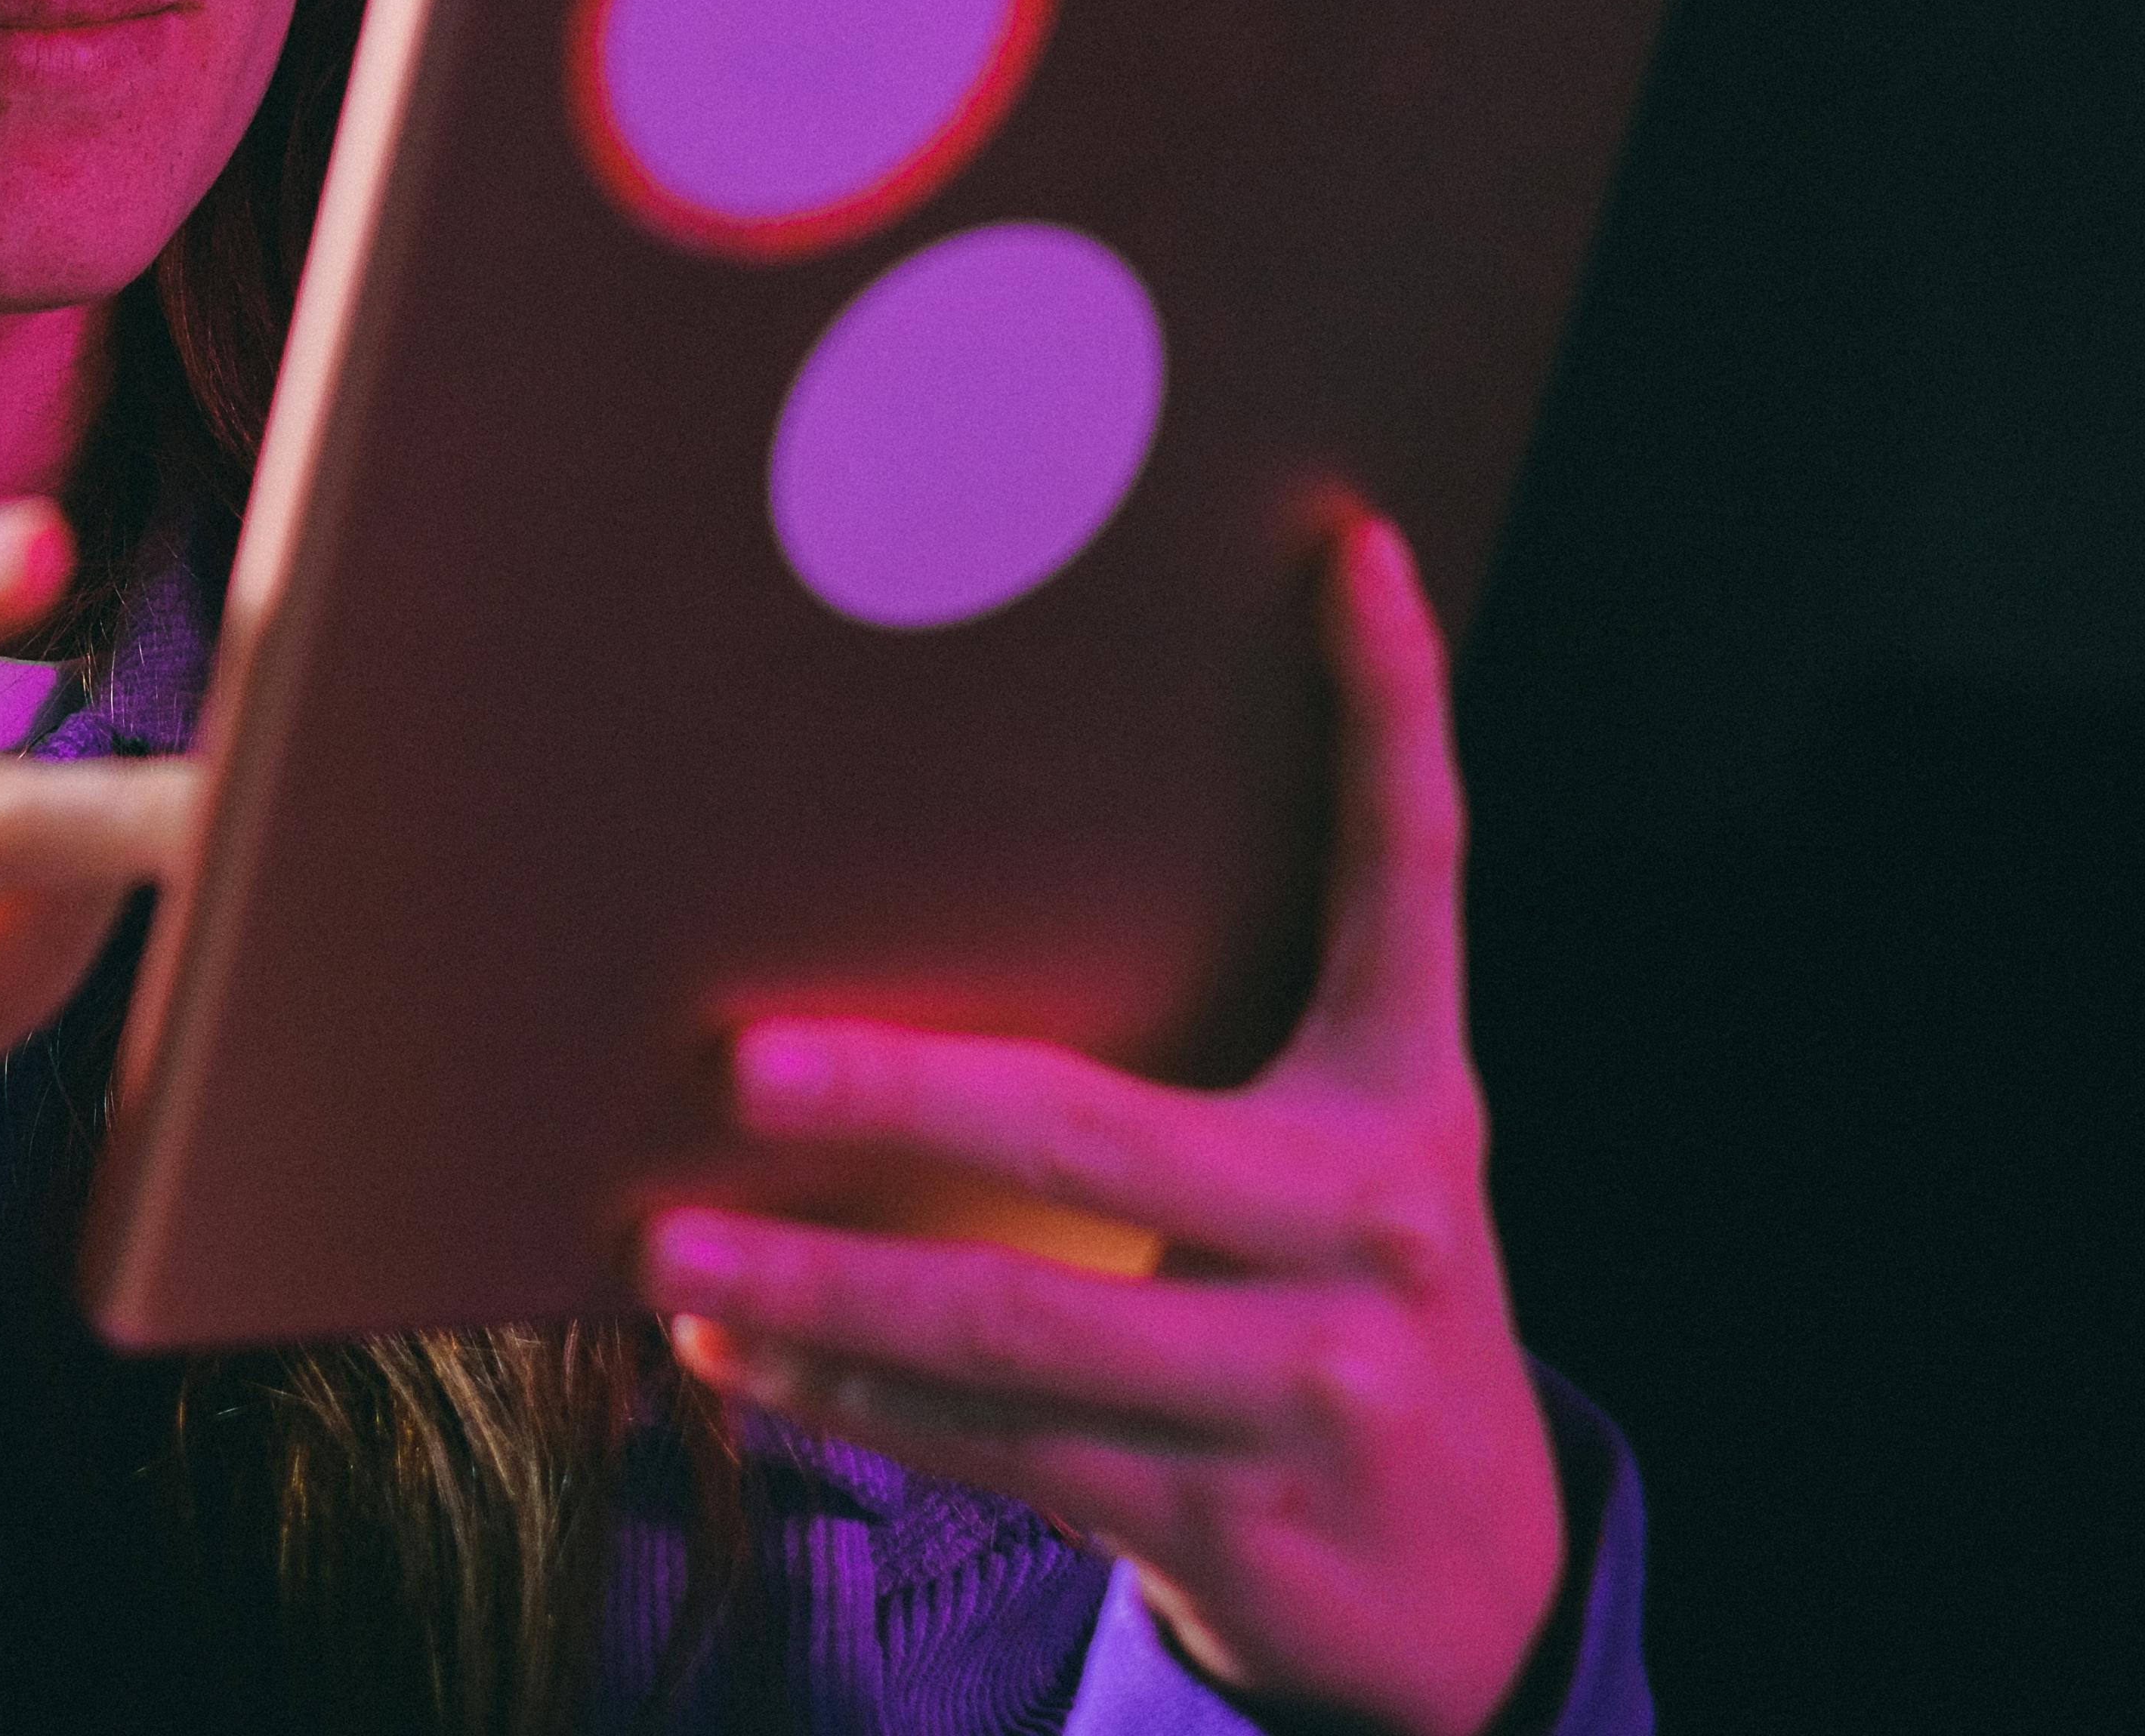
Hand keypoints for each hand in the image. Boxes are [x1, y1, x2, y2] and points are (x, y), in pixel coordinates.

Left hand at [638, 517, 1564, 1735]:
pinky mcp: (1229, 1519)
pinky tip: (740, 1358)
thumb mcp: (1338, 1162)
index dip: (1389, 712)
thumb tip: (971, 869)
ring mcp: (1306, 1385)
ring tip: (669, 1245)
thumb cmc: (1339, 1309)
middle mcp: (1373, 1225)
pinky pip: (1001, 1448)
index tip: (1345, 553)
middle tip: (738, 1062)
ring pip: (1013, 1327)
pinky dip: (855, 1405)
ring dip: (821, 1290)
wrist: (1475, 1592)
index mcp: (1408, 1098)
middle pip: (1097, 1135)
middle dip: (900, 1099)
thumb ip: (1222, 1041)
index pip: (1412, 873)